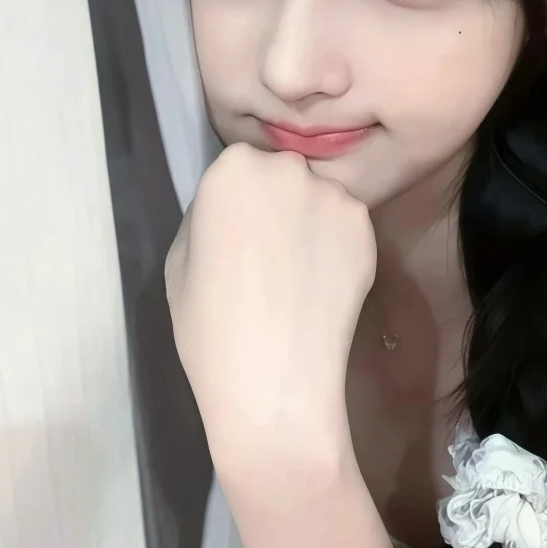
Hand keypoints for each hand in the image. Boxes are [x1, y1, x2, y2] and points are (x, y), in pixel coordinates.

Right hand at [166, 143, 376, 489]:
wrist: (275, 381)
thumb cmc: (209, 326)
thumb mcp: (179, 261)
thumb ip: (207, 217)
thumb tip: (232, 209)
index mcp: (233, 167)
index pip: (238, 167)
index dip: (237, 203)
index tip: (236, 235)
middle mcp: (289, 167)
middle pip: (283, 175)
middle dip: (277, 203)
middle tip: (269, 254)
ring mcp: (334, 195)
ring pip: (318, 199)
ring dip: (310, 223)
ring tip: (299, 275)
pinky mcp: (367, 228)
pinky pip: (345, 226)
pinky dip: (337, 246)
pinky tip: (323, 284)